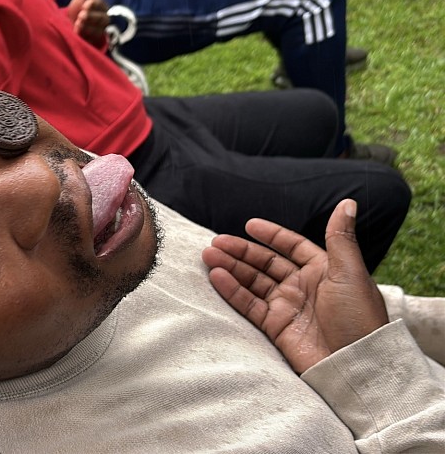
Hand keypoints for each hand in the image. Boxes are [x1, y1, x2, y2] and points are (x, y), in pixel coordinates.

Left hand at [66, 0, 109, 48]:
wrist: (62, 27)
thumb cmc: (74, 12)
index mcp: (101, 9)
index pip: (102, 5)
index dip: (95, 4)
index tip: (85, 4)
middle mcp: (103, 21)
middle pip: (103, 19)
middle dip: (91, 16)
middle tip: (80, 16)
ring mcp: (98, 33)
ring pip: (99, 30)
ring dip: (87, 26)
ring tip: (77, 23)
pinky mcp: (93, 44)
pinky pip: (93, 40)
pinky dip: (84, 35)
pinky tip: (77, 32)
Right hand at [201, 199, 388, 373]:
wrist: (356, 364)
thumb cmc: (360, 318)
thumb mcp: (350, 273)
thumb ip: (340, 237)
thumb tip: (347, 202)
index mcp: (322, 270)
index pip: (291, 247)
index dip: (271, 235)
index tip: (249, 225)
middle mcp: (302, 286)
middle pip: (265, 263)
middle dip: (241, 252)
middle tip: (216, 243)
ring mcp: (287, 306)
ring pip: (253, 282)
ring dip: (231, 268)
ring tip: (208, 256)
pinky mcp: (276, 327)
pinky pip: (249, 305)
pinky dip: (232, 291)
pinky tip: (217, 277)